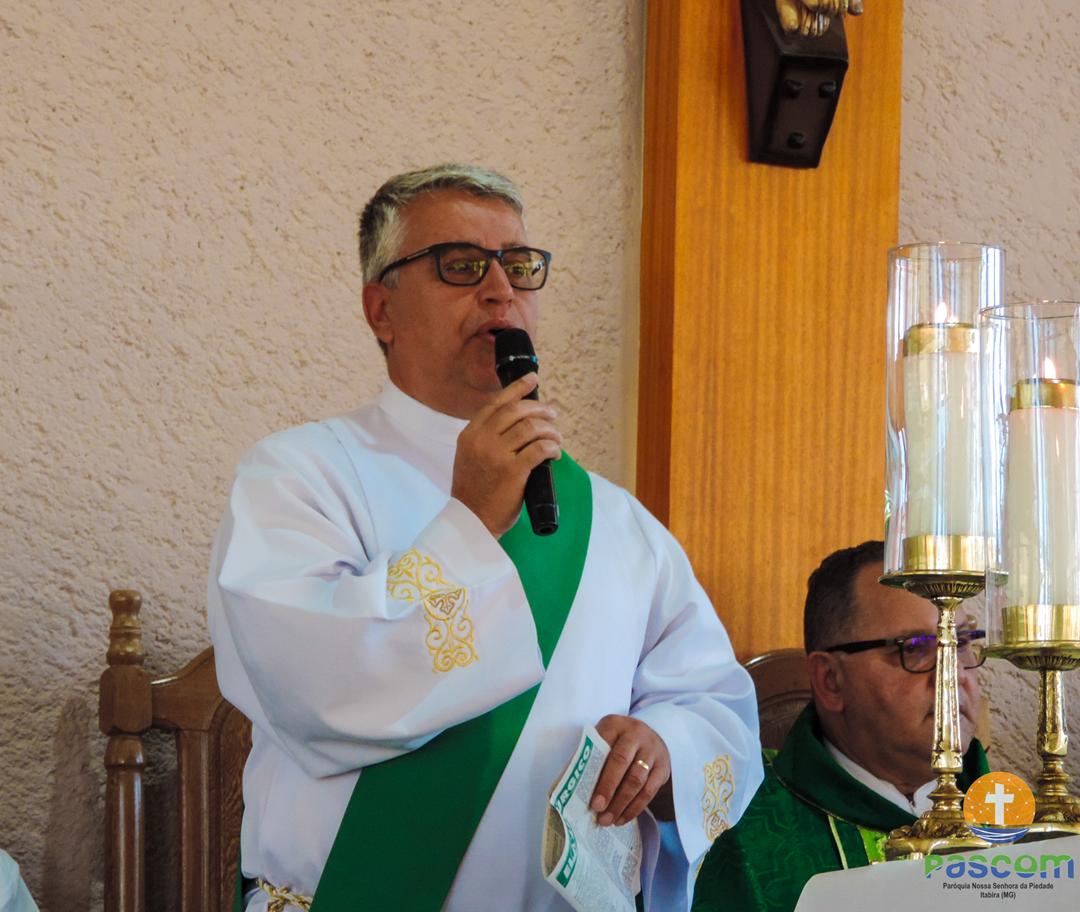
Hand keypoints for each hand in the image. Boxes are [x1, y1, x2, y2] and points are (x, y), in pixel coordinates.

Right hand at [450, 373, 561, 536]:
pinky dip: (552, 447)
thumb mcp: (469, 457)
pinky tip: (554, 453)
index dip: (517, 388)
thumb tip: (516, 422)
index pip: (497, 403)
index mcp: (470, 434)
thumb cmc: (474, 492)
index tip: (533, 379)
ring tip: (556, 438)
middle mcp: (482, 440)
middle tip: (552, 415)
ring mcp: (497, 455)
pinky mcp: (513, 471)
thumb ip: (485, 438)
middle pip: (517, 410)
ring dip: (550, 430)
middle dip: (540, 409)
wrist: (471, 521)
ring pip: (531, 428)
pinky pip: (539, 449)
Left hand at [589, 715, 672, 826]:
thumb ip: (592, 757)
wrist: (647, 737)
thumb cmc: (616, 743)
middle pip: (621, 762)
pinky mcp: (663, 766)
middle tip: (598, 810)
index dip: (596, 771)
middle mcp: (636, 733)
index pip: (603, 746)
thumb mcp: (603, 740)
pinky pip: (650, 790)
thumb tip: (576, 789)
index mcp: (615, 724)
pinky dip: (635, 807)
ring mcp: (652, 749)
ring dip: (622, 803)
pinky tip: (623, 818)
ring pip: (637, 779)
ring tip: (608, 820)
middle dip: (609, 789)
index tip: (589, 796)